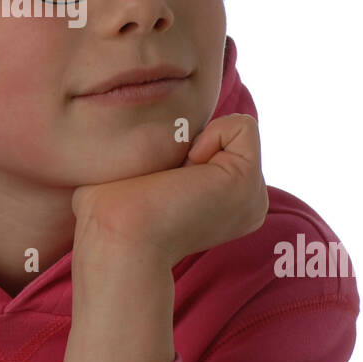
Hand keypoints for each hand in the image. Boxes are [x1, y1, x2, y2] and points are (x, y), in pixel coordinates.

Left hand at [71, 113, 269, 270]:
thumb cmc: (111, 210)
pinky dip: (211, 135)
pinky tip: (188, 171)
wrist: (118, 236)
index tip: (160, 184)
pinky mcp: (250, 181)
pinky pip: (244, 126)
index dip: (180, 149)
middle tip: (167, 184)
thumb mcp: (139, 175)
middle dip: (189, 145)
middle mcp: (244, 204)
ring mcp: (252, 195)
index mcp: (223, 207)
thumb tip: (155, 138)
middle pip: (224, 135)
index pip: (212, 143)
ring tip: (175, 182)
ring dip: (194, 143)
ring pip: (233, 130)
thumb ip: (160, 156)